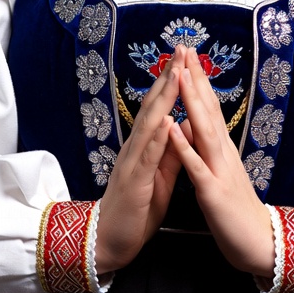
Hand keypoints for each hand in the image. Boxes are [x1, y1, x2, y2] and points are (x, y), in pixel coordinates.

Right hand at [94, 45, 184, 272]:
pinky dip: (157, 138)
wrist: (109, 242)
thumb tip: (182, 128)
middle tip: (180, 50)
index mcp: (144, 146)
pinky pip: (147, 157)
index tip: (184, 58)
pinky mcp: (134, 182)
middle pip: (153, 106)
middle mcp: (135, 147)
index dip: (171, 82)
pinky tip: (166, 122)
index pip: (159, 107)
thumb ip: (168, 153)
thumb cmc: (135, 209)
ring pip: (149, 124)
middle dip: (167, 77)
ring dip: (163, 98)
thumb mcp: (158, 177)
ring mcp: (132, 162)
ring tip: (175, 74)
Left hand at [169, 47, 274, 277]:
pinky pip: (196, 167)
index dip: (198, 81)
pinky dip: (185, 146)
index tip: (188, 55)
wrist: (261, 244)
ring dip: (192, 102)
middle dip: (196, 78)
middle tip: (185, 48)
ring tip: (181, 75)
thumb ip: (211, 148)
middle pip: (208, 109)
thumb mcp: (224, 172)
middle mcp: (222, 152)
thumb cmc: (238, 210)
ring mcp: (219, 169)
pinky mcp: (213, 192)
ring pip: (204, 130)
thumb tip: (198, 124)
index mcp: (221, 149)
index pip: (208, 107)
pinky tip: (173, 128)